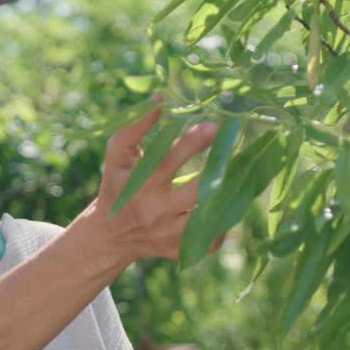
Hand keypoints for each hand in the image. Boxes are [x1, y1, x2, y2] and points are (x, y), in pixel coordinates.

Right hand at [87, 101, 223, 262]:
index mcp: (139, 186)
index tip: (214, 125)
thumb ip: (133, 127)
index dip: (193, 142)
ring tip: (239, 175)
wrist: (109, 236)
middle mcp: (155, 211)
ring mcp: (168, 234)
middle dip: (217, 170)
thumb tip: (160, 98)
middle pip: (194, 192)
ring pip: (207, 218)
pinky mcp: (178, 250)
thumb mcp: (117, 156)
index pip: (168, 161)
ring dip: (225, 196)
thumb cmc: (116, 186)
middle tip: (235, 151)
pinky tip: (222, 207)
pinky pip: (209, 240)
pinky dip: (221, 226)